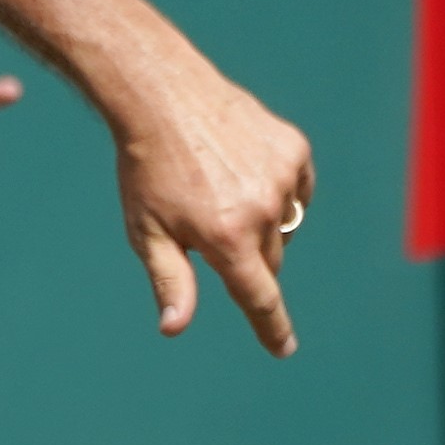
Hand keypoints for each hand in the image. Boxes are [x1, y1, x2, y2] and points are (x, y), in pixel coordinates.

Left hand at [111, 55, 313, 353]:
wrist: (162, 95)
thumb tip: (174, 328)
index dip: (272, 328)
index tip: (283, 349)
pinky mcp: (293, 149)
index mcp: (227, 238)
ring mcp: (283, 177)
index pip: (259, 298)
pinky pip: (297, 189)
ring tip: (222, 191)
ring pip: (285, 225)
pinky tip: (242, 169)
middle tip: (210, 228)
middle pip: (270, 262)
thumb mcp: (148, 232)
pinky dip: (278, 190)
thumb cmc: (147, 170)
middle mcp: (262, 210)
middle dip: (247, 258)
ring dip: (262, 223)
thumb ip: (170, 281)